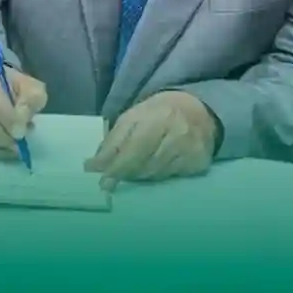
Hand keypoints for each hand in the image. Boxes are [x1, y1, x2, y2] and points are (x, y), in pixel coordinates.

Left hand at [85, 91, 216, 190]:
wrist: (197, 110)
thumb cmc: (157, 114)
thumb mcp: (132, 118)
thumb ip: (113, 142)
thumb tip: (92, 167)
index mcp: (157, 116)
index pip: (134, 147)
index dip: (117, 166)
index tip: (102, 181)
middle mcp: (177, 133)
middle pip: (145, 164)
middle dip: (125, 174)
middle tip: (110, 181)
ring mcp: (191, 149)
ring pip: (156, 174)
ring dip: (140, 175)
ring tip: (134, 169)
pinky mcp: (200, 162)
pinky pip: (171, 177)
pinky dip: (158, 176)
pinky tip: (156, 166)